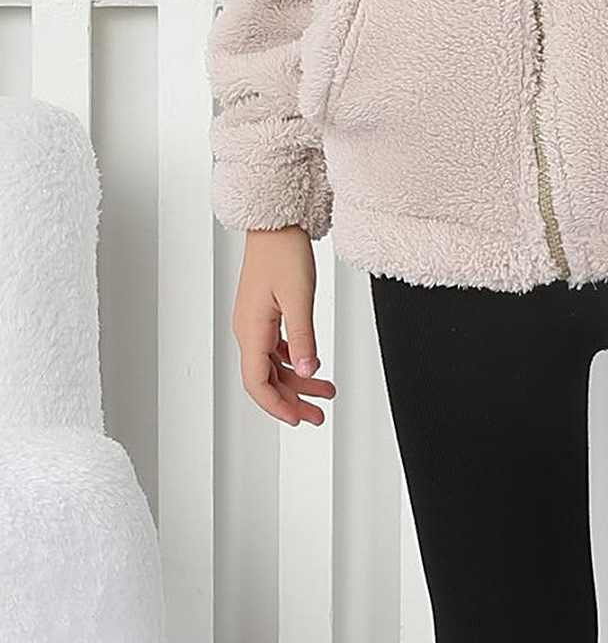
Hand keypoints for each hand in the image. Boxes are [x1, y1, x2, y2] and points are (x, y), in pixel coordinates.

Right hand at [233, 225, 337, 426]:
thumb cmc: (283, 252)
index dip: (278, 406)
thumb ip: (304, 338)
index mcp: (251, 330)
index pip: (258, 383)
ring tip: (324, 391)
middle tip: (318, 414)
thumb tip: (308, 372)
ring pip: (273, 364)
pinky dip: (294, 360)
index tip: (298, 419)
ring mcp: (254, 321)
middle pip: (267, 379)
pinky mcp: (263, 312)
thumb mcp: (299, 297)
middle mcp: (248, 330)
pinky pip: (275, 348)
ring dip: (297, 381)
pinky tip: (310, 364)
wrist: (276, 224)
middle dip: (293, 400)